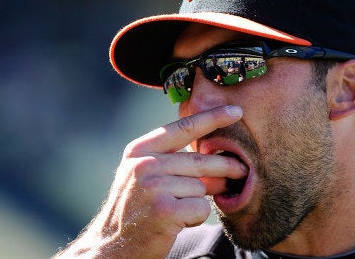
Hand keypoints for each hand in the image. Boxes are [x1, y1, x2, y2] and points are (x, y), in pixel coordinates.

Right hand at [53, 105, 246, 258]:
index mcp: (139, 150)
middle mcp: (144, 164)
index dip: (212, 118)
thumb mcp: (143, 175)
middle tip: (242, 170)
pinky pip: (201, 207)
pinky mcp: (164, 210)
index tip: (236, 110)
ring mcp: (152, 186)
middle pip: (199, 161)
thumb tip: (216, 153)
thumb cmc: (136, 210)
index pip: (183, 128)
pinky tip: (178, 222)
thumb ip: (169, 158)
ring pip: (201, 187)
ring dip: (200, 200)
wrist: (112, 246)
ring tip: (181, 210)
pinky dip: (196, 217)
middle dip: (225, 166)